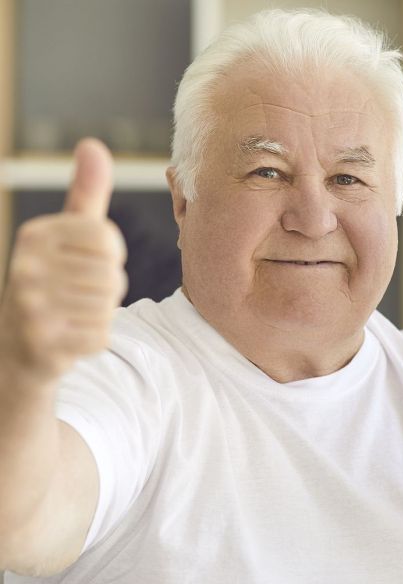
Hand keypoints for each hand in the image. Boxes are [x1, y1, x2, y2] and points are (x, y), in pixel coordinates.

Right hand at [0, 138, 127, 381]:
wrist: (16, 345)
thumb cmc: (52, 281)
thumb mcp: (65, 234)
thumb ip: (85, 193)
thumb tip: (93, 144)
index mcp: (34, 235)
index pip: (106, 239)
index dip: (110, 255)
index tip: (88, 263)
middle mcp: (26, 267)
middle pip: (111, 274)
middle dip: (106, 288)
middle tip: (77, 294)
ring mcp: (31, 307)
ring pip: (107, 305)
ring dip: (100, 313)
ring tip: (72, 312)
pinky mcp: (43, 344)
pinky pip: (101, 335)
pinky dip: (93, 338)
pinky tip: (69, 336)